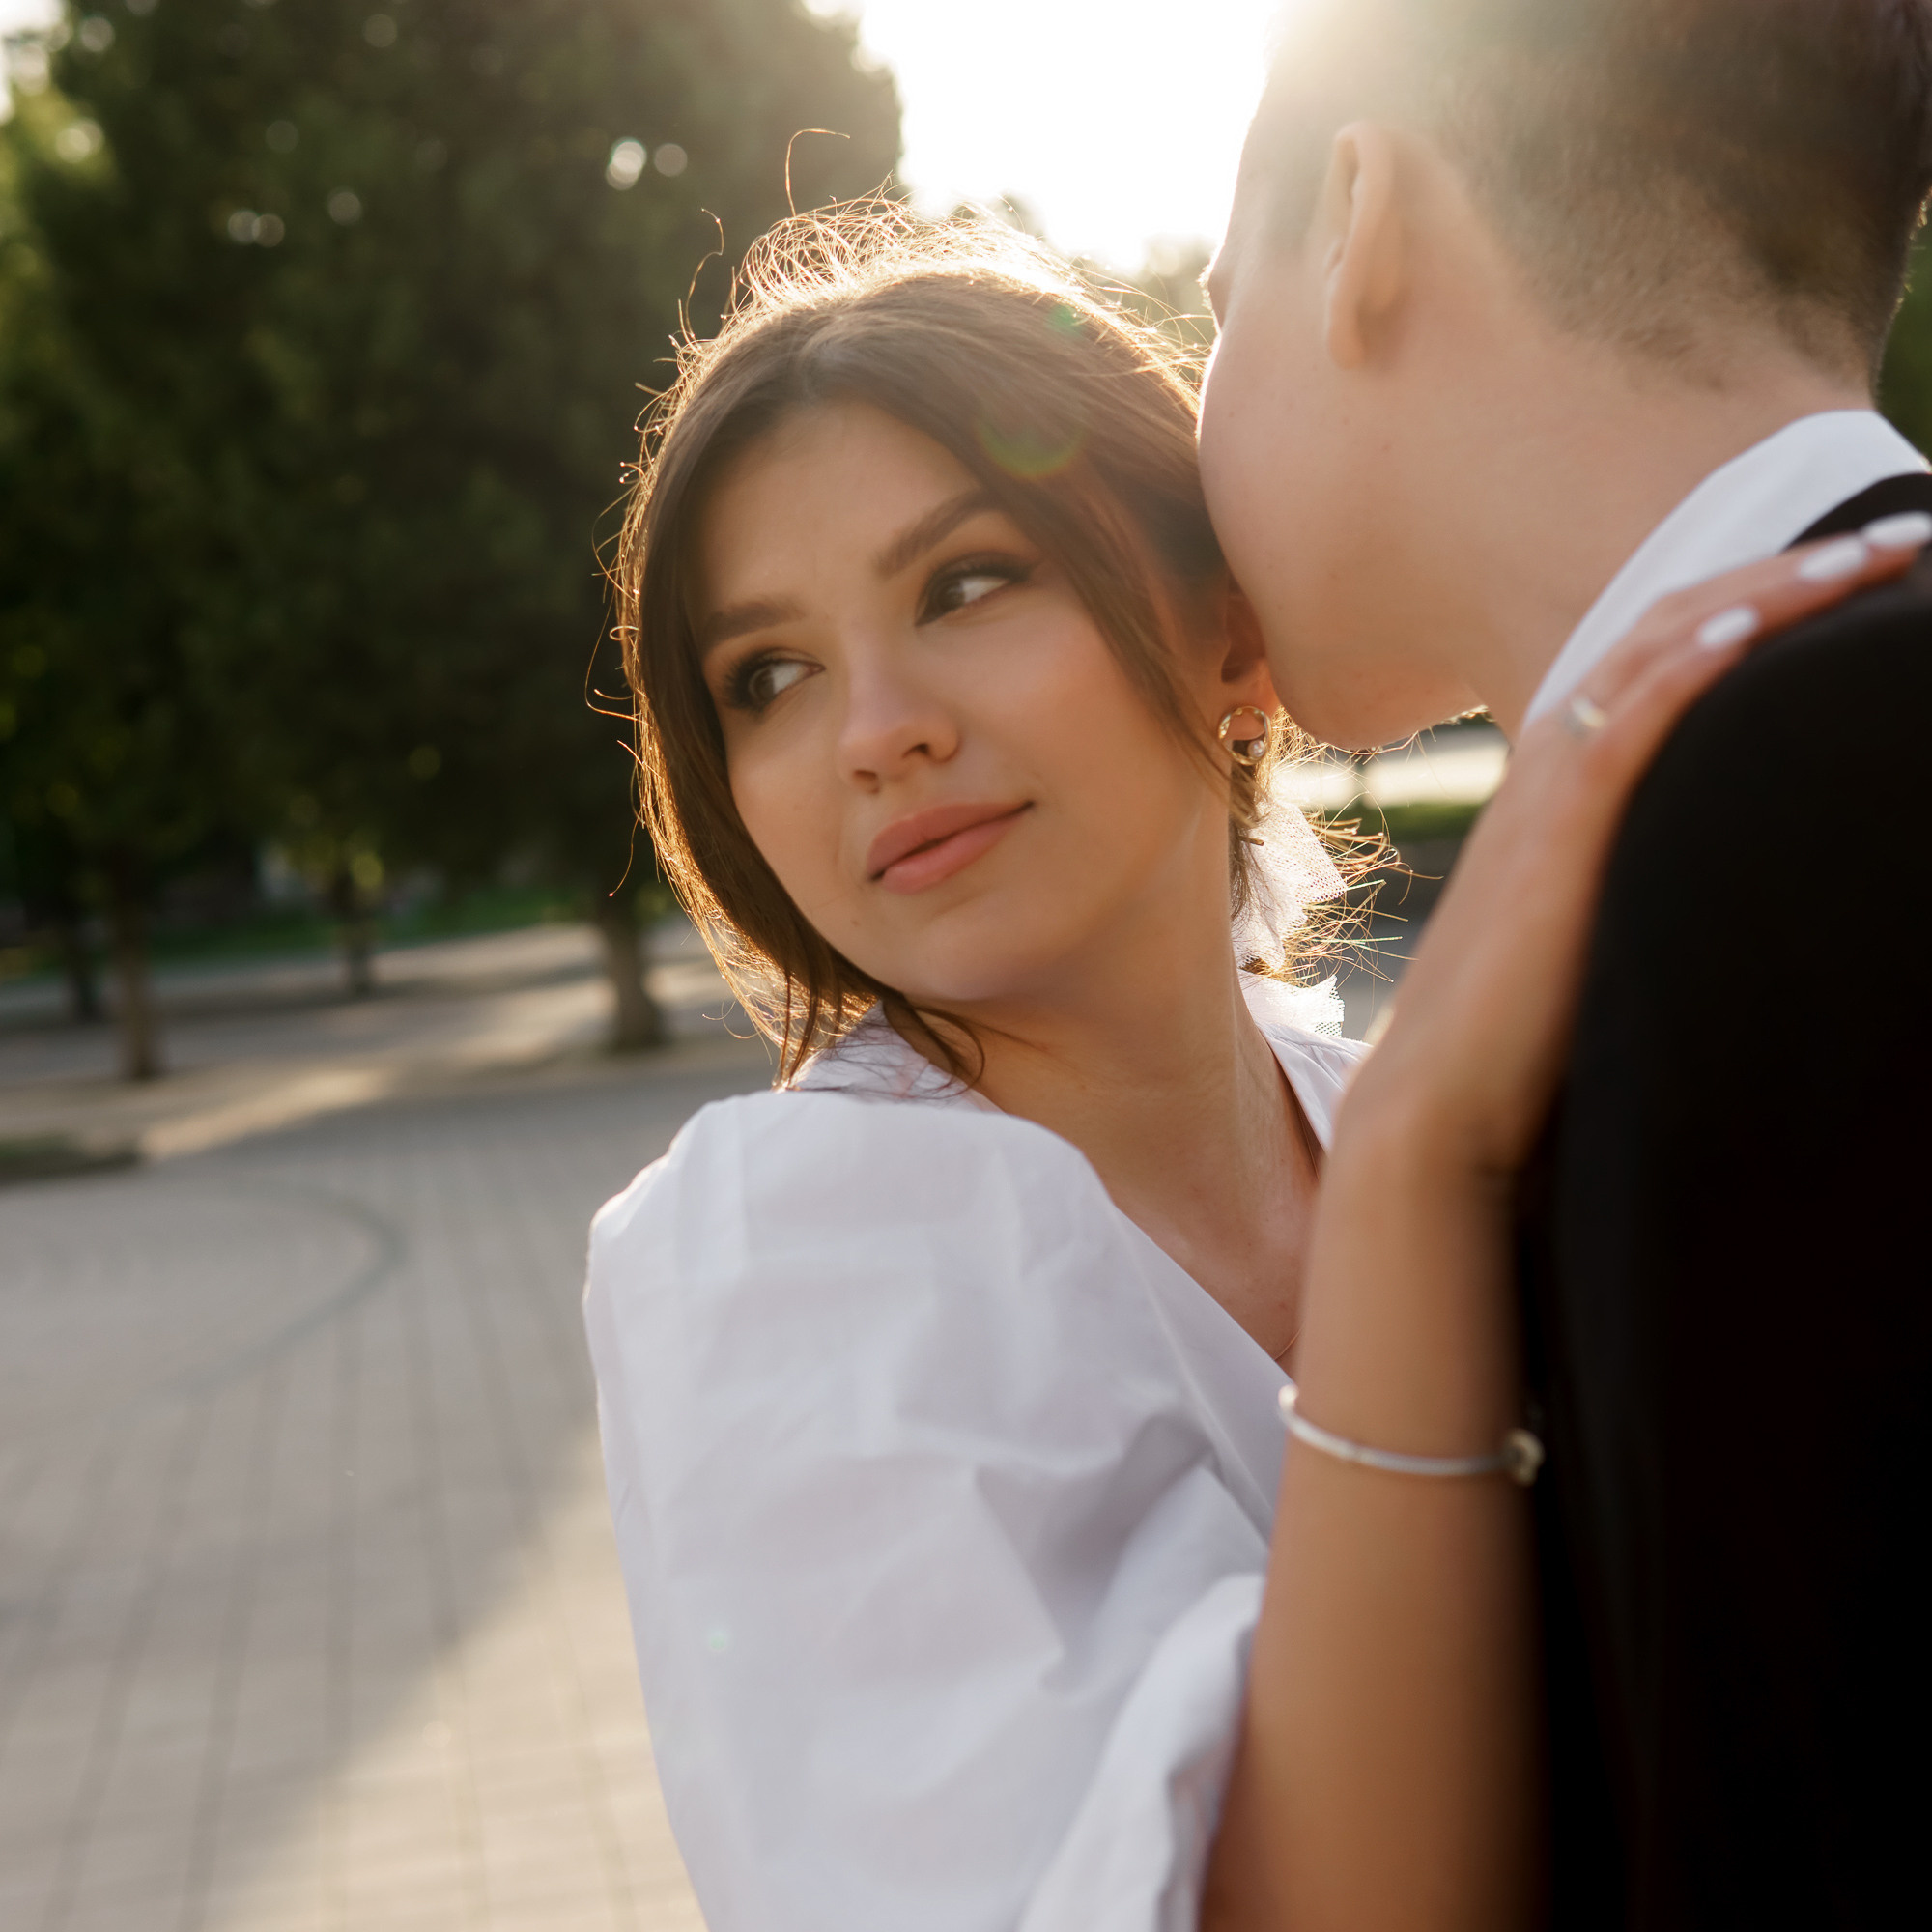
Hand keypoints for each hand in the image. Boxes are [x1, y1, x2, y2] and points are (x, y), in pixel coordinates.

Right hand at [1348, 520, 1926, 1177]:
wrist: (1437, 1107)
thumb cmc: (1516, 1044)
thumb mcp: (1592, 935)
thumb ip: (1643, 882)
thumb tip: (1731, 879)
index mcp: (1559, 787)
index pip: (1664, 657)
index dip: (1757, 602)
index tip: (1855, 575)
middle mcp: (1548, 770)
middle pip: (1668, 629)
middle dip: (1783, 572)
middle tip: (1895, 534)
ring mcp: (1543, 801)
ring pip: (1653, 657)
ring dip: (1760, 597)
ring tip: (1862, 555)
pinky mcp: (1551, 845)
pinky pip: (1619, 730)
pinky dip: (1684, 670)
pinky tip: (1749, 630)